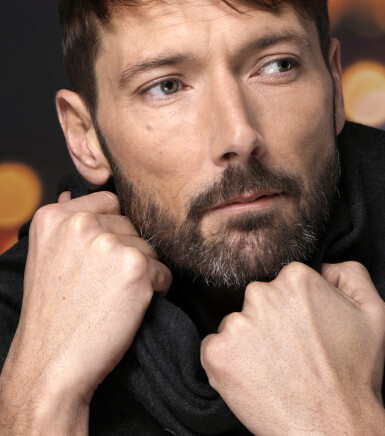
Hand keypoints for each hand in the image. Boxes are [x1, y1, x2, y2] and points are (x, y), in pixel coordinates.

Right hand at [0, 191, 171, 433]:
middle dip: (127, 251)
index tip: (100, 258)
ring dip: (142, 270)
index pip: (109, 202)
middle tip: (104, 284)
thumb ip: (69, 223)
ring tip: (114, 296)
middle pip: (131, 225)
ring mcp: (109, 244)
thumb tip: (81, 192)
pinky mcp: (136, 267)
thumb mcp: (46, 256)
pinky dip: (156, 288)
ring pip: (149, 248)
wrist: (51, 365)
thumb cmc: (53, 315)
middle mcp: (81, 224)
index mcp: (54, 216)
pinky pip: (164, 271)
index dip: (112, 231)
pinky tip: (129, 306)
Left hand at [200, 261, 384, 434]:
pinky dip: (229, 362)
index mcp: (296, 278)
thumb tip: (325, 266)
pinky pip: (215, 347)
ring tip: (276, 369)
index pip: (285, 284)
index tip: (307, 332)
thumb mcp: (374, 312)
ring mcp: (237, 324)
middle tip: (292, 352)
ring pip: (237, 324)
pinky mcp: (217, 354)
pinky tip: (255, 378)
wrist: (333, 428)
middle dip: (272, 321)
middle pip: (259, 300)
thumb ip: (350, 273)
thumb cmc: (355, 373)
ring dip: (250, 342)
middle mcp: (262, 294)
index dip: (297, 310)